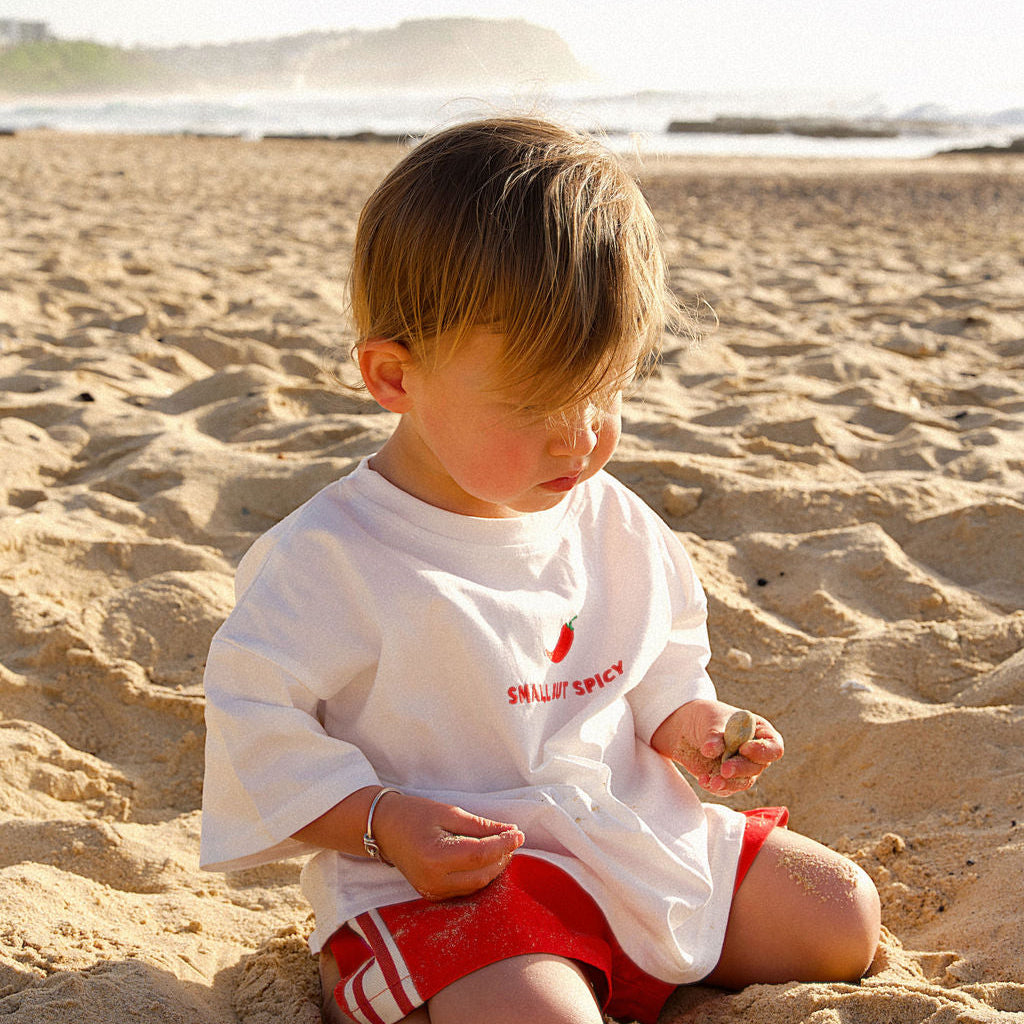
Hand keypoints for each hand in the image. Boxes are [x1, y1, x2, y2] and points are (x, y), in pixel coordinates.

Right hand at [371, 792, 524, 900]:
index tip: (519, 833)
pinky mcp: (432, 894)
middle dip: (502, 856)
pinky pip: (465, 889)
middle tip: (514, 837)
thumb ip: (480, 825)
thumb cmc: (415, 814)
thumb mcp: (448, 812)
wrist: (384, 828)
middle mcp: (433, 880)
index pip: (480, 855)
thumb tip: (510, 831)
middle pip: (481, 874)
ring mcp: (432, 891)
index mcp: (435, 857)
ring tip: (504, 847)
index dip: (503, 845)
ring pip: (476, 885)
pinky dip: (480, 875)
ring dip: (494, 867)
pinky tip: (487, 859)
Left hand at [653, 699, 783, 795]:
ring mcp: (741, 768)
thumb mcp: (711, 720)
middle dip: (741, 769)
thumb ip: (714, 735)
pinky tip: (703, 780)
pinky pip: (725, 788)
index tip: (743, 748)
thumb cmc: (706, 718)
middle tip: (725, 769)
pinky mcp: (726, 780)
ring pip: (743, 782)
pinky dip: (715, 786)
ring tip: (713, 781)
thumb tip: (711, 750)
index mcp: (760, 732)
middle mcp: (754, 753)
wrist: (686, 728)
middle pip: (757, 767)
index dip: (762, 750)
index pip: (773, 746)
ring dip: (729, 783)